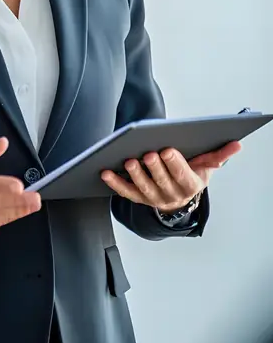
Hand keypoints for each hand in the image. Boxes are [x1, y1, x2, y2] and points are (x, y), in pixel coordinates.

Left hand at [100, 140, 241, 211]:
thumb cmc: (192, 175)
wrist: (180, 198)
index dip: (175, 164)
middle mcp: (171, 195)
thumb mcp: (207, 167)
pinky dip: (115, 183)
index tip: (167, 149)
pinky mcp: (138, 198)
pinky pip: (126, 192)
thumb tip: (237, 144)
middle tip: (146, 153)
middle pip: (161, 182)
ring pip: (143, 189)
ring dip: (135, 176)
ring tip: (128, 161)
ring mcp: (153, 198)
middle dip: (154, 168)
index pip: (182, 176)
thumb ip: (219, 155)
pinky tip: (105, 172)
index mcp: (189, 186)